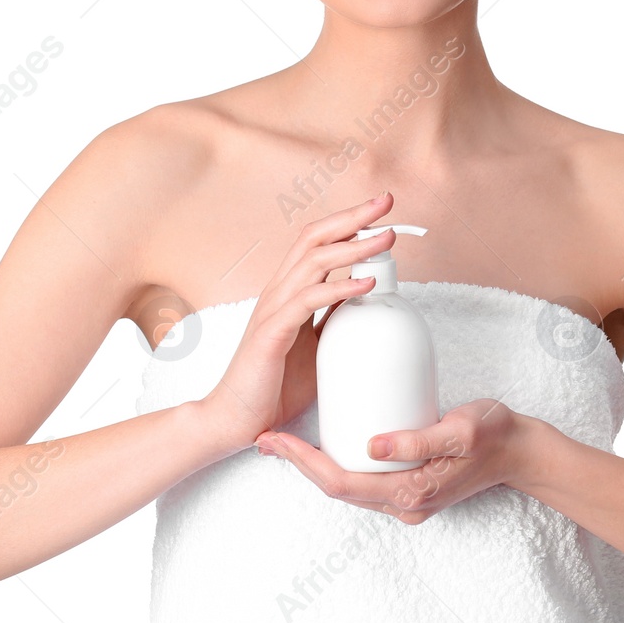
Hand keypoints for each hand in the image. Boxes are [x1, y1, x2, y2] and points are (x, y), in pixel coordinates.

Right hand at [198, 192, 398, 453]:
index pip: (318, 242)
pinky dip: (339, 287)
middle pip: (315, 238)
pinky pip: (308, 301)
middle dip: (354, 217)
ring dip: (354, 246)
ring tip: (386, 237)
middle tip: (388, 202)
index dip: (348, 222)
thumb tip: (363, 297)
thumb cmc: (273, 385)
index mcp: (288, 290)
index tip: (382, 211)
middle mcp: (278, 291)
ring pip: (314, 261)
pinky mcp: (271, 332)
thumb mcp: (315, 345)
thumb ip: (333, 319)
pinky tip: (365, 282)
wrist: (235, 420)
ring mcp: (272, 309)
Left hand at [255, 399, 527, 523]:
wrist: (522, 451)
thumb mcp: (459, 430)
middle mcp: (403, 504)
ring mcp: (406, 500)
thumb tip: (371, 446)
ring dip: (316, 466)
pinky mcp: (409, 488)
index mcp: (409, 493)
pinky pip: (364, 481)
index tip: (276, 440)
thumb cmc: (494, 434)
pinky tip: (328, 442)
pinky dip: (340, 463)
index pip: (341, 483)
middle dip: (300, 464)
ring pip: (349, 487)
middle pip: (337, 488)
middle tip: (268, 438)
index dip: (303, 462)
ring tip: (287, 440)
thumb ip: (417, 440)